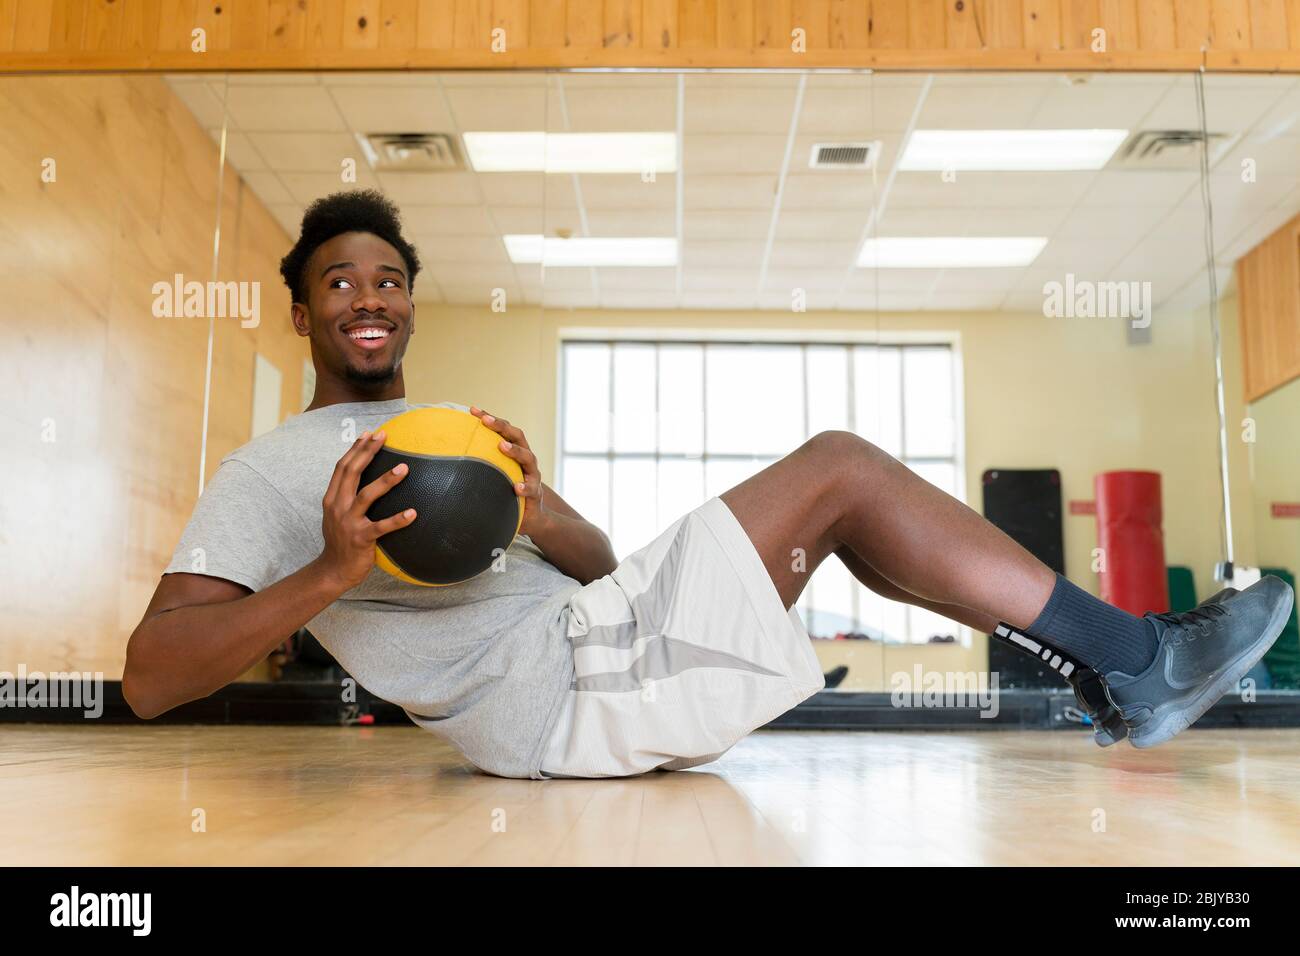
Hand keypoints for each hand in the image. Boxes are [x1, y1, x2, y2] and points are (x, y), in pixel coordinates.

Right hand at [316, 429, 415, 590]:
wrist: (333, 571)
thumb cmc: (342, 541)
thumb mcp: (339, 515)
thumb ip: (348, 497)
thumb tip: (367, 480)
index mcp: (332, 498)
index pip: (342, 467)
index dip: (355, 449)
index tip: (369, 433)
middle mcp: (337, 507)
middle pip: (351, 473)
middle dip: (367, 452)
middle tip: (384, 436)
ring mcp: (348, 523)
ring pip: (366, 496)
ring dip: (386, 481)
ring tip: (404, 468)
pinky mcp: (361, 539)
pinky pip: (382, 527)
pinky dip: (398, 519)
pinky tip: (413, 513)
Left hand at [469, 405, 546, 537]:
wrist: (531, 515)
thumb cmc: (506, 491)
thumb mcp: (494, 476)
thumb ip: (479, 466)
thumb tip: (445, 458)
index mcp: (515, 451)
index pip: (503, 429)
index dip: (490, 418)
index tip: (473, 410)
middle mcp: (525, 459)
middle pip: (517, 436)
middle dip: (501, 426)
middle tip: (486, 420)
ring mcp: (533, 475)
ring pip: (528, 458)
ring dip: (515, 451)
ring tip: (501, 446)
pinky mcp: (535, 493)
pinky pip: (531, 489)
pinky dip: (525, 487)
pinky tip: (516, 488)